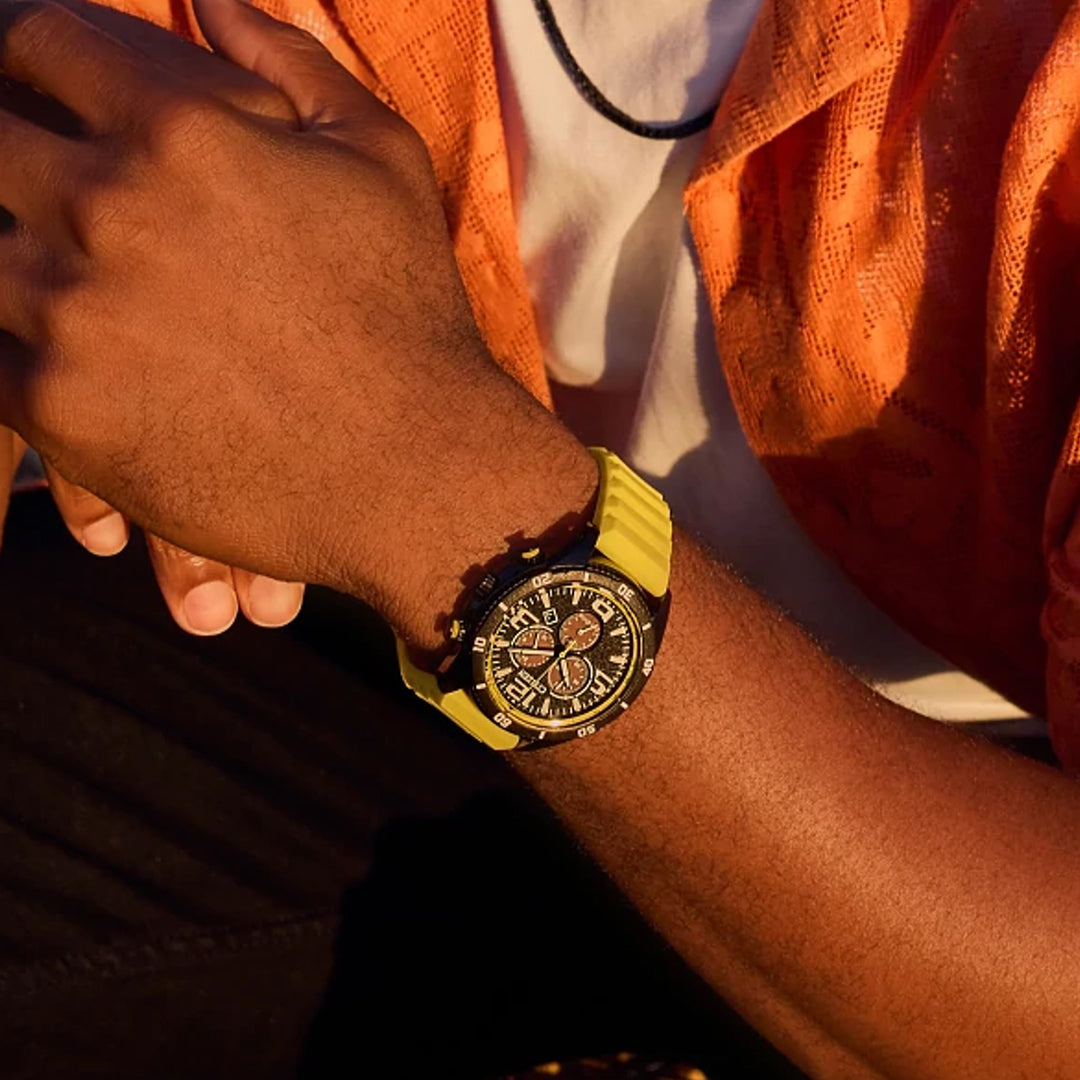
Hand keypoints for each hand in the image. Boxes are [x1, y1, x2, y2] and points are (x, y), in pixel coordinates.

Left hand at [0, 0, 595, 650]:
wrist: (412, 471)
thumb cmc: (409, 318)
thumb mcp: (381, 162)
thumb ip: (291, 60)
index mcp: (180, 128)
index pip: (32, 39)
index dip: (16, 47)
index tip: (22, 75)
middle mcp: (106, 206)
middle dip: (4, 141)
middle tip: (36, 176)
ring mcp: (68, 311)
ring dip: (7, 247)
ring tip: (57, 267)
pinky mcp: (57, 406)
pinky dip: (7, 337)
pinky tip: (59, 342)